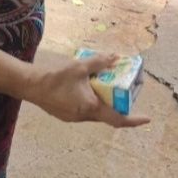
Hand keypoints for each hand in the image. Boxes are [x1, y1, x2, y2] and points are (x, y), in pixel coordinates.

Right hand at [25, 54, 149, 127]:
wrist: (30, 85)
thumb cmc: (55, 77)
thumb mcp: (80, 66)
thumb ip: (99, 62)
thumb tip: (116, 57)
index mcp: (91, 107)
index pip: (118, 119)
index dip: (134, 120)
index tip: (147, 118)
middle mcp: (84, 117)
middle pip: (107, 115)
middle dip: (118, 105)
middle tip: (124, 91)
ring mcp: (74, 118)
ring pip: (96, 113)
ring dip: (103, 103)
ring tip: (105, 88)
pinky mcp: (66, 116)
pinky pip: (85, 112)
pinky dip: (91, 103)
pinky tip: (87, 90)